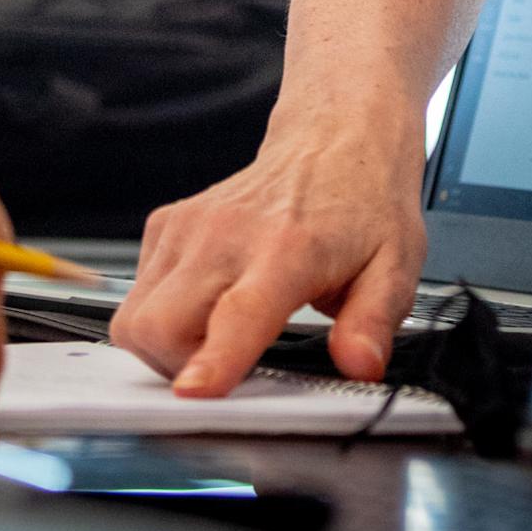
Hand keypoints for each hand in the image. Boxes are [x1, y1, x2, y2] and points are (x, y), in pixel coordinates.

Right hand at [111, 108, 425, 395]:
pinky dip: (160, 313)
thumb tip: (359, 363)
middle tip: (224, 369)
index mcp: (287, 249)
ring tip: (215, 339)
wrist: (333, 138)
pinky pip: (138, 291)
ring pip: (137, 315)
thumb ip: (373, 321)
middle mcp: (228, 233)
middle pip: (162, 324)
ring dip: (165, 346)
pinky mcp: (168, 223)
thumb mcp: (395, 267)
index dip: (213, 359)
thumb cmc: (362, 204)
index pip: (240, 311)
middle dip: (180, 370)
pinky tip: (204, 304)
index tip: (193, 392)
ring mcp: (191, 224)